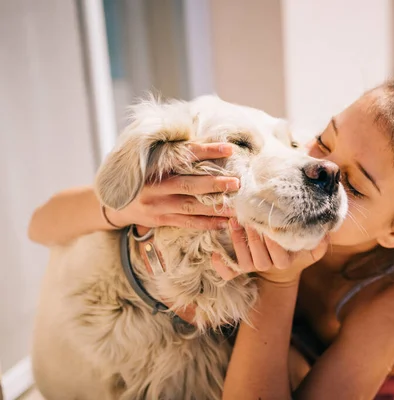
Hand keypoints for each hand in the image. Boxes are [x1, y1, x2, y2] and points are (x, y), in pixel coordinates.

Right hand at [104, 142, 237, 229]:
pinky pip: (187, 223)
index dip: (207, 151)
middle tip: (237, 182)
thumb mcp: (150, 159)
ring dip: (215, 208)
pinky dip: (206, 223)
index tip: (229, 149)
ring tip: (236, 208)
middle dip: (215, 184)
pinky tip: (223, 223)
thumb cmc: (141, 176)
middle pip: (189, 185)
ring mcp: (158, 205)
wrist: (113, 202)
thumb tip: (206, 140)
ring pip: (191, 207)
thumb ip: (173, 153)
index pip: (184, 155)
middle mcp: (156, 186)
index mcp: (154, 165)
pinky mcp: (160, 220)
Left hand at [211, 219, 329, 283]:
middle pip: (259, 258)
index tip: (269, 226)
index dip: (272, 243)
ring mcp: (253, 268)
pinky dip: (221, 266)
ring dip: (237, 243)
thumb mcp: (311, 248)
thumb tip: (327, 230)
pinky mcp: (239, 269)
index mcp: (284, 261)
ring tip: (233, 222)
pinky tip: (215, 254)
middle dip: (252, 239)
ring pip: (244, 261)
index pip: (279, 255)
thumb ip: (320, 242)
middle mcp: (267, 265)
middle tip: (247, 219)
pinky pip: (229, 273)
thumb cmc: (295, 249)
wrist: (281, 267)